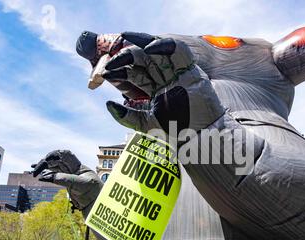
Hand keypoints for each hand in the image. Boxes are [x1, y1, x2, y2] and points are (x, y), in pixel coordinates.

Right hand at [31, 150, 101, 210]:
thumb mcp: (81, 185)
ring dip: (45, 169)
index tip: (46, 159)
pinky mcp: (66, 184)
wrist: (97, 204)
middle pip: (58, 161)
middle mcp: (74, 170)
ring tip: (34, 171)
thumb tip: (50, 176)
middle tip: (36, 168)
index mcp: (79, 166)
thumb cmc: (94, 193)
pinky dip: (47, 176)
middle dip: (47, 162)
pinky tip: (40, 177)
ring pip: (55, 169)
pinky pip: (55, 177)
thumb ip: (66, 180)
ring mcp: (70, 176)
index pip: (66, 155)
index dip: (56, 155)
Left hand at [102, 32, 224, 135]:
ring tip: (125, 38)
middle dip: (126, 56)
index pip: (134, 75)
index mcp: (154, 90)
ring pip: (158, 52)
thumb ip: (127, 116)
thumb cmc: (177, 132)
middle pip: (143, 61)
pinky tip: (150, 47)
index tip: (105, 72)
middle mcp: (164, 80)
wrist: (200, 136)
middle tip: (111, 57)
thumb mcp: (147, 124)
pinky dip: (165, 46)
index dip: (119, 71)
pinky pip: (178, 52)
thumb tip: (108, 104)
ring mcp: (177, 74)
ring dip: (142, 43)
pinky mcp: (190, 70)